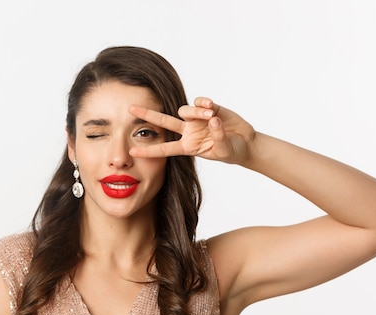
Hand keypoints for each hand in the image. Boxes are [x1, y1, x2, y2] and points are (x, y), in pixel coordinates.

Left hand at [128, 97, 255, 164]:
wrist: (245, 142)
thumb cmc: (232, 151)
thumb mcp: (224, 150)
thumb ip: (218, 137)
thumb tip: (213, 119)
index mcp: (188, 146)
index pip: (164, 149)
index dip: (149, 151)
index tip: (132, 152)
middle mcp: (188, 132)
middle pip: (163, 122)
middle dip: (147, 114)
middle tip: (130, 108)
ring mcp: (196, 119)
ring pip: (184, 110)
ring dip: (196, 111)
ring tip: (212, 115)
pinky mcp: (207, 108)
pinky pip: (199, 101)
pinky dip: (204, 103)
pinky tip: (213, 107)